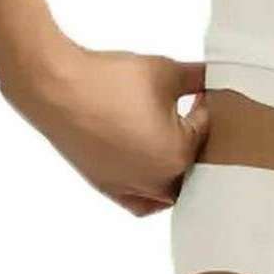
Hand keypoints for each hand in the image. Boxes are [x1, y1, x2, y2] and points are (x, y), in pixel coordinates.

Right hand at [0, 44, 211, 216]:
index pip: (208, 133)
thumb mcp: (166, 72)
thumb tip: (216, 75)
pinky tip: (155, 170)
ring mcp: (130, 188)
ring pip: (170, 191)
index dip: (208, 107)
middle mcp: (157, 181)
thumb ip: (198, 78)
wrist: (57, 88)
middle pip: (195, 168)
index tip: (202, 91)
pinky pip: (140, 201)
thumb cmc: (110, 81)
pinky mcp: (107, 187)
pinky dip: (152, 190)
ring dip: (179, 169)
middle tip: (193, 114)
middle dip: (198, 141)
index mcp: (178, 156)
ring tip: (176, 138)